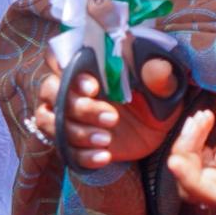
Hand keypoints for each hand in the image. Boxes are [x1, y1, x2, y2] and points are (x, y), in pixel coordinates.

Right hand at [32, 56, 181, 169]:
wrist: (157, 130)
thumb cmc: (156, 98)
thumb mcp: (164, 88)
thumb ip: (160, 77)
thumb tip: (158, 67)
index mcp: (88, 65)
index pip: (58, 58)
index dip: (69, 72)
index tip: (94, 87)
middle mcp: (71, 88)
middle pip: (52, 92)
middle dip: (80, 107)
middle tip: (112, 118)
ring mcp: (68, 116)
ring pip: (51, 121)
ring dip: (78, 132)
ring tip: (107, 139)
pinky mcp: (73, 141)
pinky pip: (64, 149)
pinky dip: (82, 155)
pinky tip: (105, 156)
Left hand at [164, 64, 215, 207]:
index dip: (194, 185)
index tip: (176, 158)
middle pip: (204, 190)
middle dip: (187, 160)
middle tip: (195, 121)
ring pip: (202, 178)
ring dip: (189, 153)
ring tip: (200, 118)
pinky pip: (207, 163)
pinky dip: (196, 146)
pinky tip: (205, 120)